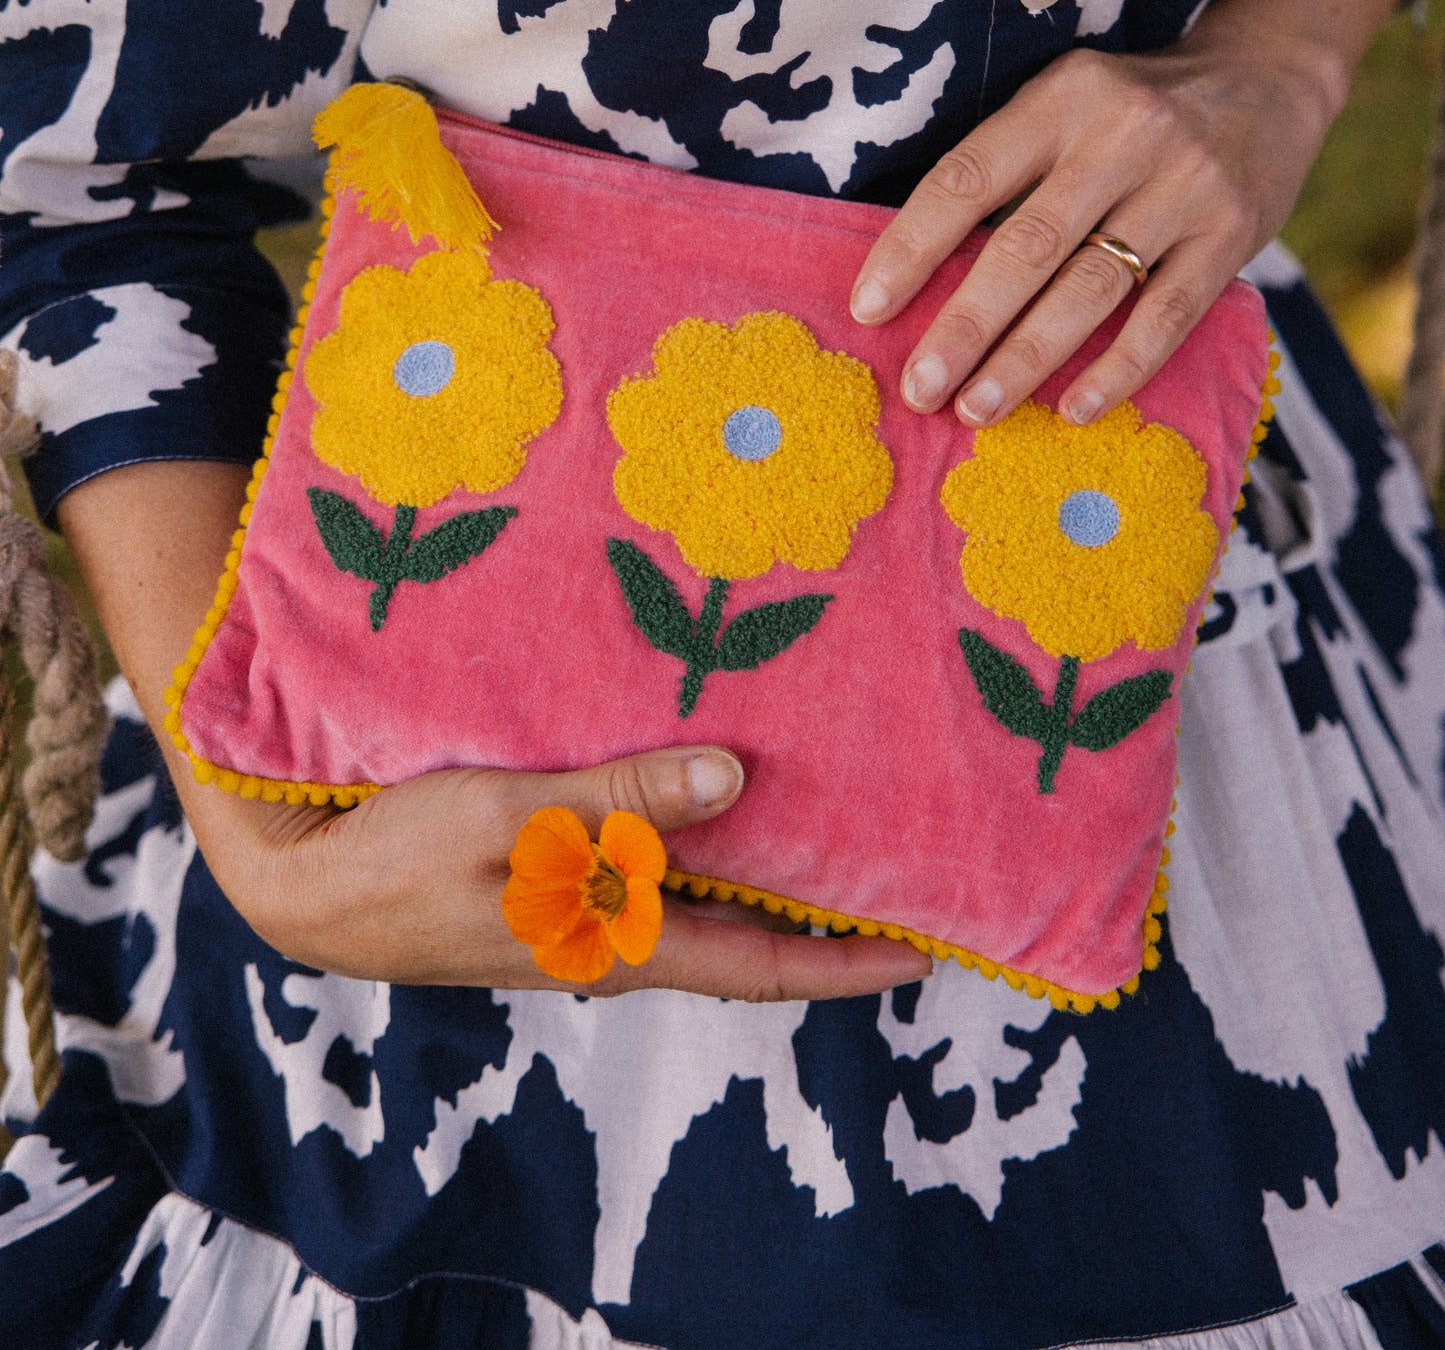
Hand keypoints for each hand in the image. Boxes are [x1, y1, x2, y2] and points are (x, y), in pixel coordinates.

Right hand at [62, 459, 929, 1000]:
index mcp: (614, 937)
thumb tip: (736, 780)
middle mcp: (613, 936)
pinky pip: (649, 872)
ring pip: (699, 899)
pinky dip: (699, 842)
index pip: (758, 963)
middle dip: (824, 913)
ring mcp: (582, 915)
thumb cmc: (397, 854)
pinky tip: (714, 792)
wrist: (301, 885)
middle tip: (907, 864)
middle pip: (743, 933)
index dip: (845, 961)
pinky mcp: (553, 885)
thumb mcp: (507, 816)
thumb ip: (616, 800)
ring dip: (765, 870)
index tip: (930, 946)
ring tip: (836, 815)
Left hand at [848, 0, 1419, 425]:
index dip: (911, 247)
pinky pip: (1165, 315)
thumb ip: (1009, 165)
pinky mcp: (1232, 234)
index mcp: (1062, 97)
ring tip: (977, 409)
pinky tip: (1072, 409)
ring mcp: (1183, 187)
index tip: (868, 309)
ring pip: (1090, 290)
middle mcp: (1123, 136)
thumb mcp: (1067, 100)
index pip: (968, 179)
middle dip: (964, 326)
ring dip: (1027, 359)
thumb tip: (920, 272)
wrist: (1270, 76)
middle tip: (920, 387)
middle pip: (1026, 246)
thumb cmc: (1133, 106)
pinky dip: (1117, 369)